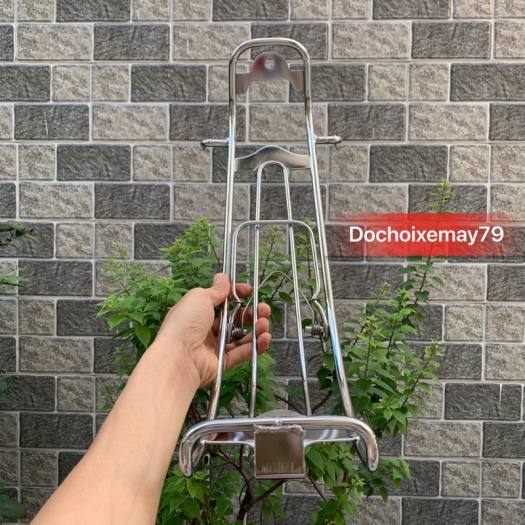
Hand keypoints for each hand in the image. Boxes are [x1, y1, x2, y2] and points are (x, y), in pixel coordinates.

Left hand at [154, 273, 271, 386]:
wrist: (178, 357)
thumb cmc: (185, 324)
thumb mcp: (199, 298)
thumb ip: (215, 290)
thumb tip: (223, 277)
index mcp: (198, 313)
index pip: (221, 302)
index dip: (236, 295)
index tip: (249, 291)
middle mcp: (205, 330)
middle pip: (234, 320)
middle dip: (251, 313)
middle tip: (263, 309)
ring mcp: (214, 347)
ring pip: (240, 336)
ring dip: (256, 329)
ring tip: (264, 323)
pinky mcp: (222, 363)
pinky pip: (242, 353)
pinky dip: (255, 346)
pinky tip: (265, 338)